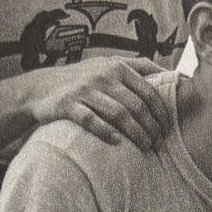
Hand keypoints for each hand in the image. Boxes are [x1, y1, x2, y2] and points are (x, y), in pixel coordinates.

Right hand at [29, 56, 172, 151]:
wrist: (40, 88)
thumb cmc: (82, 79)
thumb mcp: (108, 64)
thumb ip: (137, 66)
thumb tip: (171, 72)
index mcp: (116, 66)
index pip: (148, 90)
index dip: (161, 111)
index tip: (168, 127)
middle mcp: (102, 76)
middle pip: (136, 104)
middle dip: (151, 126)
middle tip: (159, 142)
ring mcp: (84, 90)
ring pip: (118, 114)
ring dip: (135, 133)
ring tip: (146, 146)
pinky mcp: (68, 105)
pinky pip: (90, 120)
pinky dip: (105, 132)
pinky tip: (117, 143)